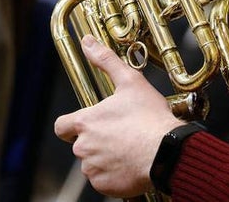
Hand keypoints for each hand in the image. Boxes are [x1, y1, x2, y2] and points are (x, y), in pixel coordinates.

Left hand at [54, 35, 184, 196]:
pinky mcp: (104, 185)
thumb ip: (106, 60)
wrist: (166, 152)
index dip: (71, 125)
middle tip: (119, 135)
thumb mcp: (130, 81)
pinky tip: (130, 164)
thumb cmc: (149, 118)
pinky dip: (113, 175)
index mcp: (85, 122)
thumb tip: (88, 42)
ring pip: (92, 163)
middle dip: (96, 141)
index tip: (87, 124)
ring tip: (128, 149)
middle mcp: (83, 147)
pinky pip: (103, 181)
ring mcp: (93, 168)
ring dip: (105, 158)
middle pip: (80, 145)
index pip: (62, 126)